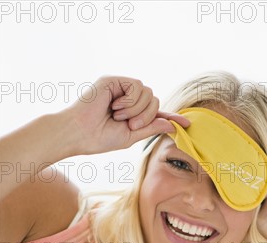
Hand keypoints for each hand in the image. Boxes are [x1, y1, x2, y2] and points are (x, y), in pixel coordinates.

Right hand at [64, 76, 190, 154]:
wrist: (79, 134)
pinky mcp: (114, 80)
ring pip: (148, 93)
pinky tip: (115, 107)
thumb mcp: (130, 136)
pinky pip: (137, 86)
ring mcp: (121, 88)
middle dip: (147, 116)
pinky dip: (131, 101)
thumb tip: (171, 125)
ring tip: (120, 117)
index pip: (156, 113)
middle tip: (131, 126)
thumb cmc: (99, 138)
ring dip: (138, 110)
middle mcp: (127, 99)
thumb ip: (150, 128)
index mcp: (132, 113)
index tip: (187, 124)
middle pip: (155, 101)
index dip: (171, 117)